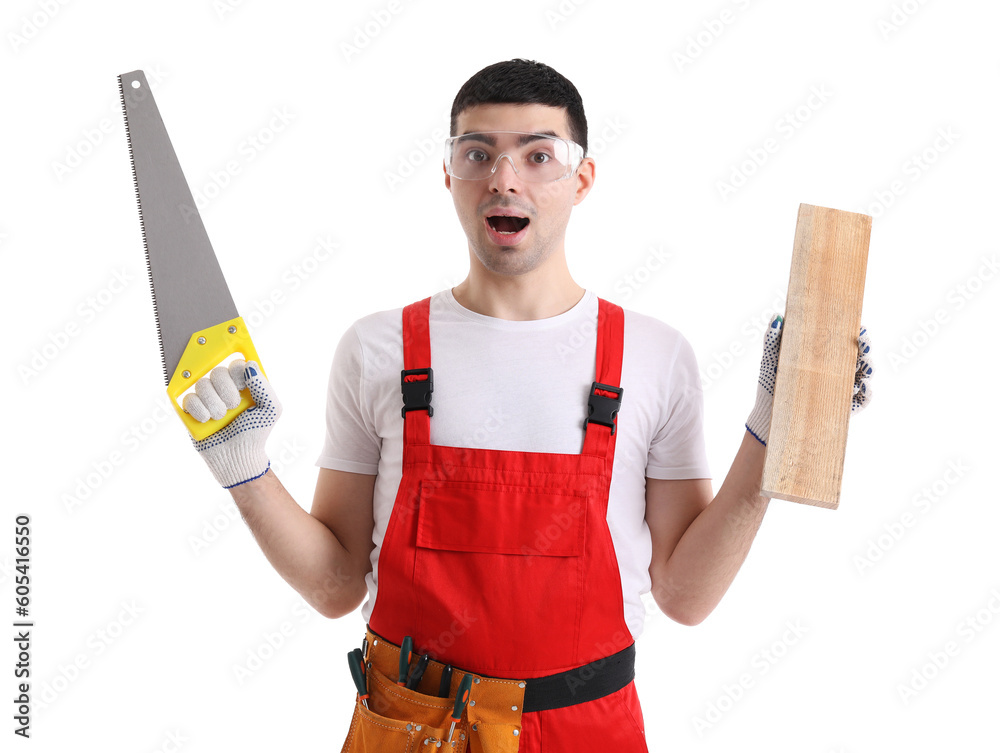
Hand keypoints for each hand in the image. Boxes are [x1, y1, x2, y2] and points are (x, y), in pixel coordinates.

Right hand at [183, 359, 281, 487]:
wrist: (237, 458)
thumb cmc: (255, 433)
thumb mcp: (271, 409)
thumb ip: (264, 386)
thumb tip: (249, 365)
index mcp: (243, 385)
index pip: (236, 364)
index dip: (237, 372)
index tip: (242, 386)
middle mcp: (224, 388)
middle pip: (217, 372)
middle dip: (226, 391)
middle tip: (233, 406)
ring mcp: (207, 398)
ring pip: (202, 384)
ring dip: (214, 404)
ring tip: (221, 418)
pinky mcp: (192, 410)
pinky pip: (188, 398)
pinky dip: (199, 410)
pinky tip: (207, 421)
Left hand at [745, 316, 872, 445]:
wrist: (769, 412)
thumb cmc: (771, 382)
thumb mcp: (772, 358)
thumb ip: (773, 338)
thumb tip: (777, 317)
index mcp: (823, 355)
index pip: (845, 341)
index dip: (856, 334)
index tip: (859, 327)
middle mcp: (836, 370)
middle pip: (860, 356)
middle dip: (866, 348)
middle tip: (864, 343)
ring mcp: (842, 388)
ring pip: (864, 375)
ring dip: (869, 367)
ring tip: (866, 365)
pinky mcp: (844, 407)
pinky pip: (862, 400)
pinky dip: (867, 393)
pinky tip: (864, 386)